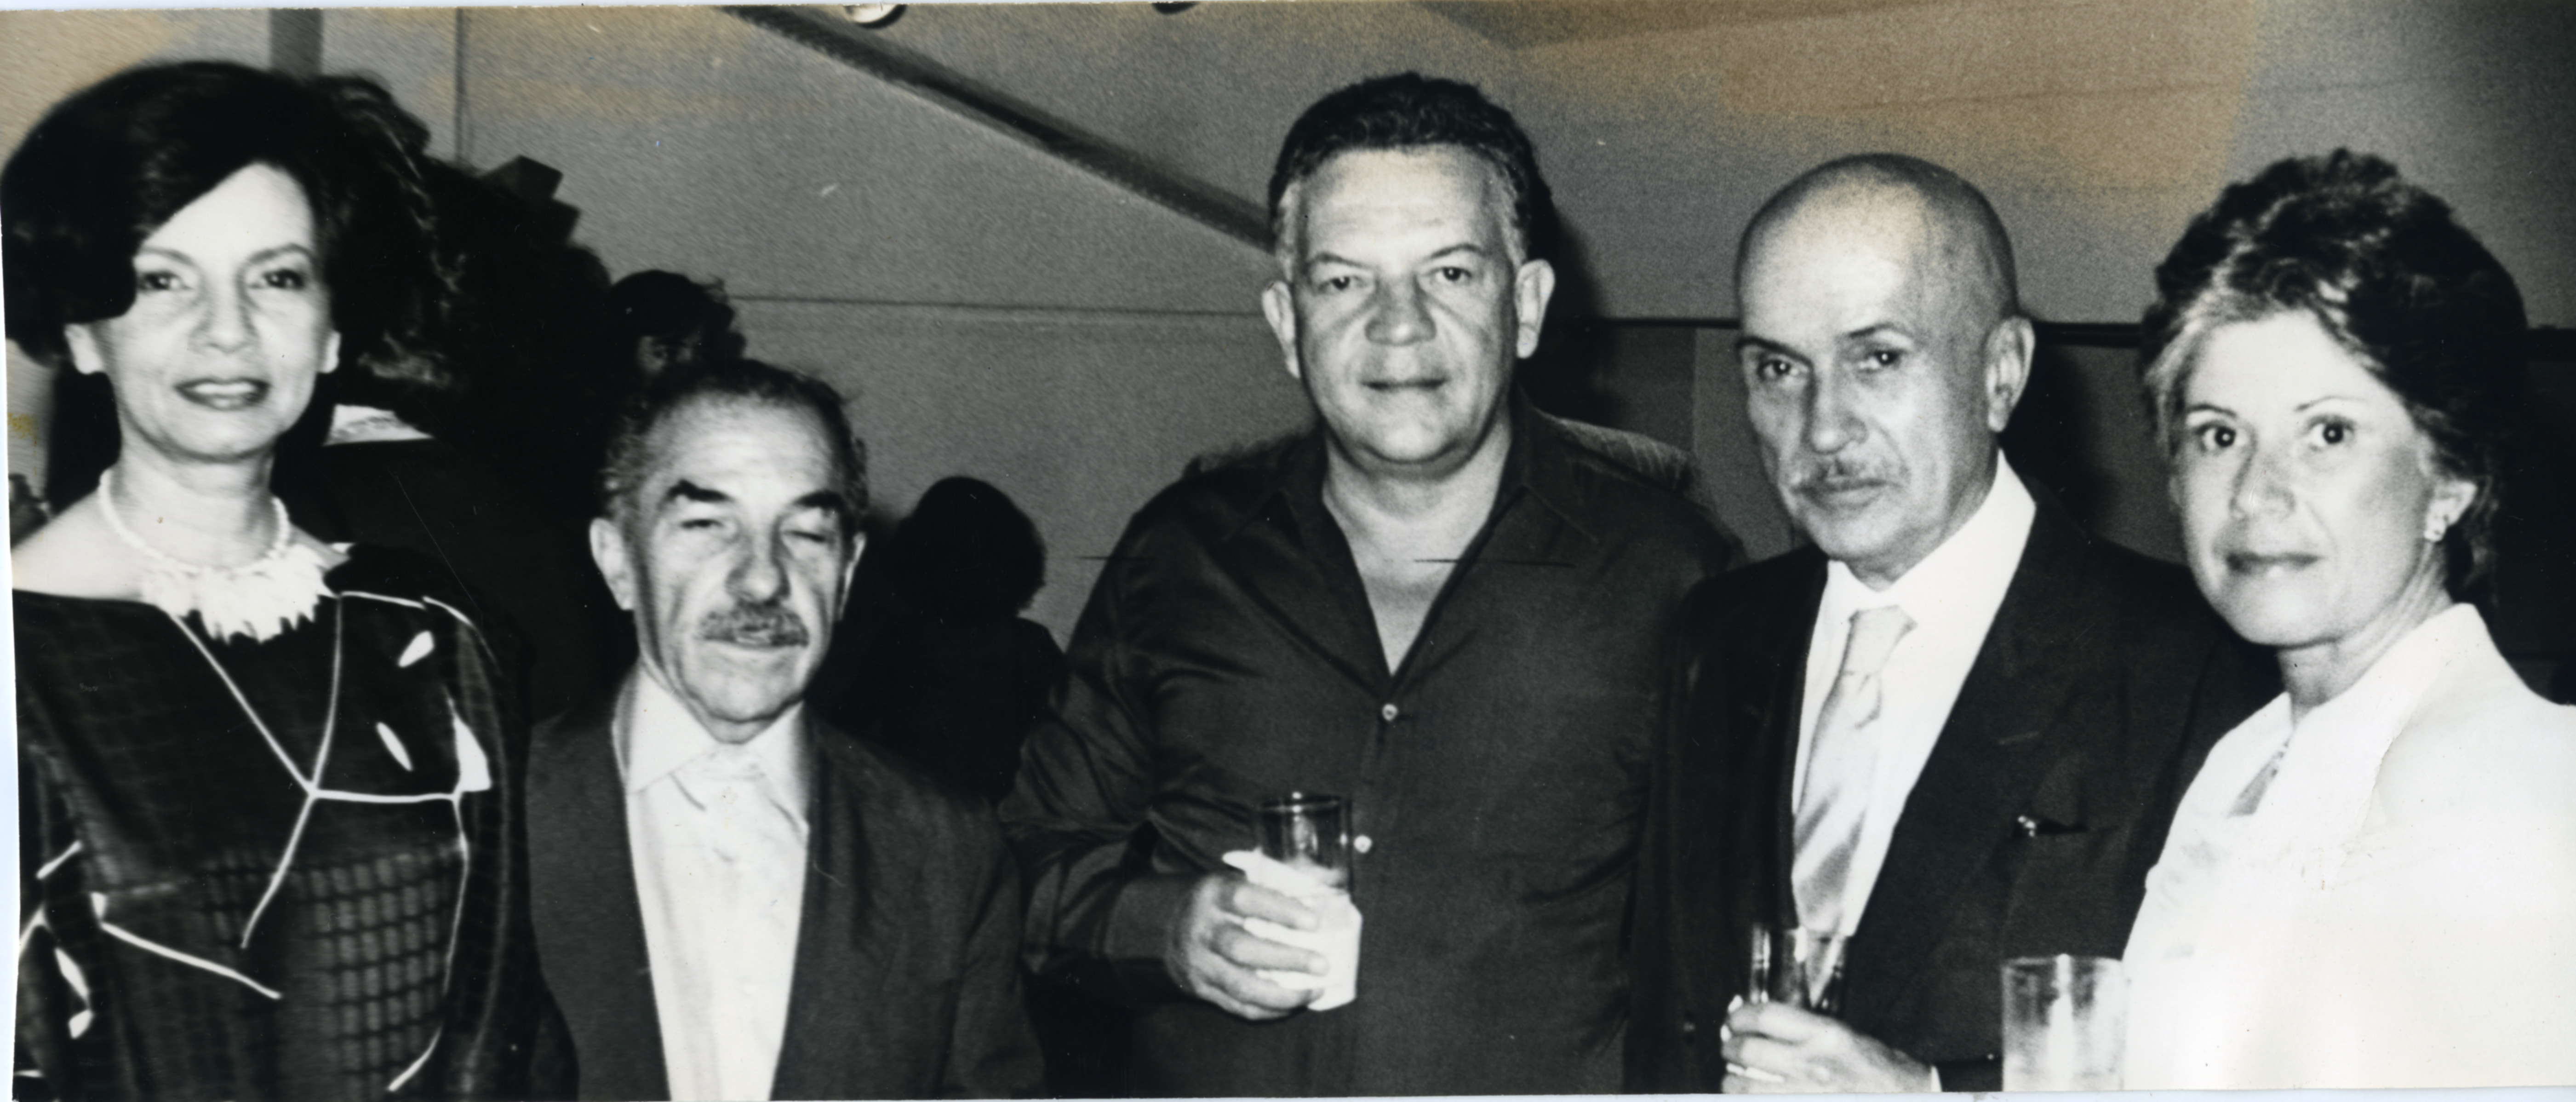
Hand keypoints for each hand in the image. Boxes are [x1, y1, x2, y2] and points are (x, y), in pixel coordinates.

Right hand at [1164, 872, 1325, 1019]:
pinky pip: (1237, 1006)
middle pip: (1242, 948)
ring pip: (1240, 985)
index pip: (1245, 899)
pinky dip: (1269, 1010)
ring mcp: (1198, 963)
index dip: (1280, 910)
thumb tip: (1319, 903)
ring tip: (1316, 991)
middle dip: (1287, 959)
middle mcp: (1202, 929)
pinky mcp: (1200, 989)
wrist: (1166, 926)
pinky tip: (1295, 1005)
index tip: (1314, 921)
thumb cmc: (1218, 903)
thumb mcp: (1231, 883)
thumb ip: (1266, 890)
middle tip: (1323, 964)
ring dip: (1283, 994)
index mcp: (1213, 894)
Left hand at [1721, 999, 1935, 1092]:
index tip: (1734, 1019)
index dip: (1739, 1016)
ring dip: (1730, 1078)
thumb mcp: (1842, 1034)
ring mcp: (1804, 1095)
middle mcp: (1813, 1065)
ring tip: (1734, 1074)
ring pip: (1742, 1086)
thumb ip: (1800, 1027)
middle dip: (1729, 1045)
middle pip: (1746, 1050)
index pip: (1764, 1016)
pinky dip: (1745, 1098)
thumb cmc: (1876, 1067)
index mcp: (1826, 1036)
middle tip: (1729, 1045)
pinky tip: (1749, 1093)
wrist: (1905, 1096)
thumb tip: (1754, 1020)